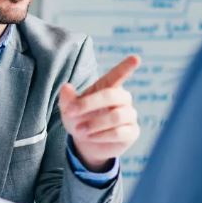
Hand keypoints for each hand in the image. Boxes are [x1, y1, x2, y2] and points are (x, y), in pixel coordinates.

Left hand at [59, 55, 140, 171]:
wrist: (86, 144)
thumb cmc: (79, 119)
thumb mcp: (68, 110)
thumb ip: (67, 98)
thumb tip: (66, 87)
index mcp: (107, 87)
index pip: (118, 75)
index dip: (126, 67)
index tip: (135, 58)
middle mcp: (122, 98)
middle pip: (111, 95)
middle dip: (89, 104)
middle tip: (70, 112)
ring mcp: (129, 115)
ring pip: (116, 116)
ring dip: (94, 124)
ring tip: (80, 130)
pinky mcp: (132, 132)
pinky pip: (120, 132)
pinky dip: (102, 135)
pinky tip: (91, 137)